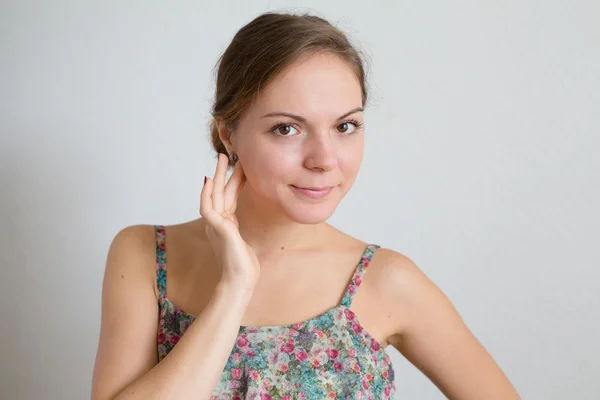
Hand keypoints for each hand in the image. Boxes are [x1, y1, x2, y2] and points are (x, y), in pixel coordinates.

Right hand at [200, 153, 259, 288]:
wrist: (240, 282)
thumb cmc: (243, 266)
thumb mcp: (243, 242)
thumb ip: (238, 230)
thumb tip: (239, 223)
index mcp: (226, 224)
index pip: (229, 197)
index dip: (233, 180)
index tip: (241, 165)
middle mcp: (218, 222)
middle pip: (220, 192)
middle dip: (224, 172)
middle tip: (227, 153)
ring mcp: (217, 225)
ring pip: (215, 195)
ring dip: (217, 175)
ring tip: (222, 158)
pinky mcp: (219, 229)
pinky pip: (208, 208)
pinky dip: (207, 194)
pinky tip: (210, 180)